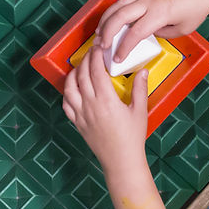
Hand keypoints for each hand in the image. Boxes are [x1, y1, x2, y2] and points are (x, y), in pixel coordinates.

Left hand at [63, 44, 147, 172]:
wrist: (121, 161)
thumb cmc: (132, 138)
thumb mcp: (140, 111)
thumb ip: (139, 89)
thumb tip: (142, 71)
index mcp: (107, 100)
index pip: (97, 71)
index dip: (96, 56)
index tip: (98, 47)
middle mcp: (90, 105)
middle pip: (82, 75)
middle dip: (86, 60)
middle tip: (91, 52)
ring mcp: (81, 114)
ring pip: (69, 88)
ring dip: (74, 74)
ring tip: (81, 67)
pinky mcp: (77, 123)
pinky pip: (66, 104)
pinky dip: (67, 92)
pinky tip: (73, 87)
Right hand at [95, 0, 208, 62]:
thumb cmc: (198, 5)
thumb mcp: (184, 28)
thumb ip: (164, 33)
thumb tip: (149, 34)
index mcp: (160, 13)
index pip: (135, 33)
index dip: (124, 48)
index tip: (118, 58)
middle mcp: (150, 1)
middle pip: (119, 16)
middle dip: (107, 33)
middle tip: (100, 47)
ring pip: (118, 5)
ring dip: (106, 20)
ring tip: (99, 34)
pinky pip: (125, 0)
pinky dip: (114, 10)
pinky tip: (110, 20)